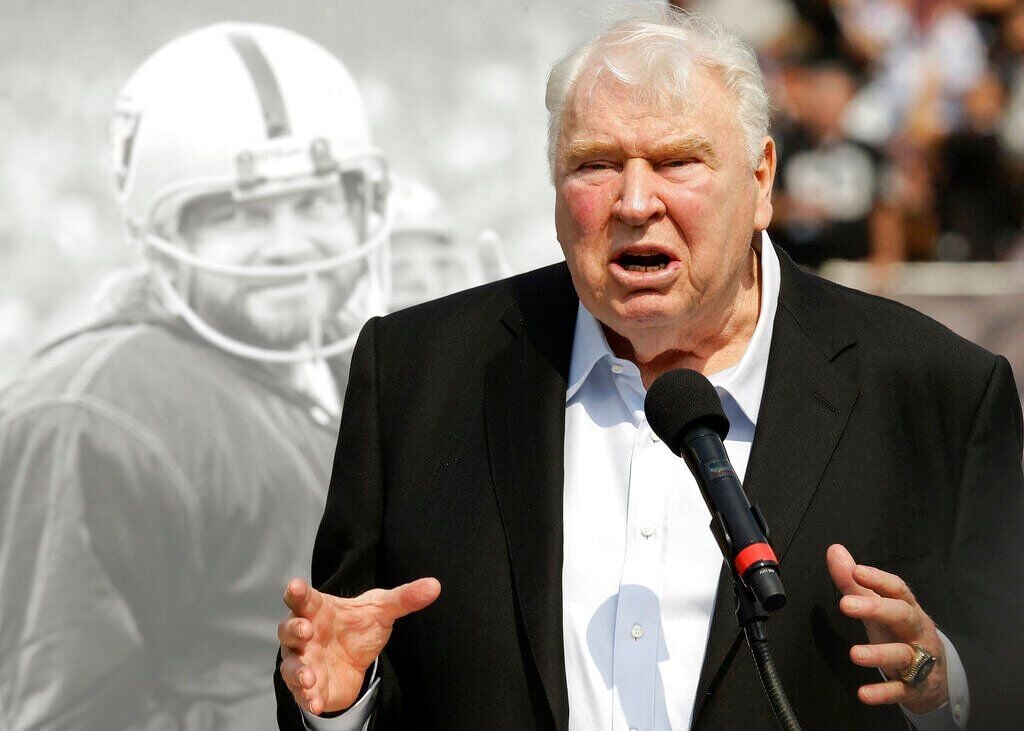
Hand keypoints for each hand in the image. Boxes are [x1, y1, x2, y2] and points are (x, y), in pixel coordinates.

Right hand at [278, 576, 440, 715]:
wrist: (356, 662)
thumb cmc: (358, 627)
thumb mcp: (383, 611)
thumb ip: (405, 598)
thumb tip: (435, 586)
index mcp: (318, 609)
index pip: (303, 597)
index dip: (297, 591)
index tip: (297, 585)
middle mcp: (305, 634)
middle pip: (289, 628)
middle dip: (294, 629)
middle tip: (306, 630)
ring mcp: (304, 660)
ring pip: (291, 664)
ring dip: (297, 670)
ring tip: (309, 677)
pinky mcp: (309, 686)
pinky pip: (302, 693)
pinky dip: (307, 697)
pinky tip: (315, 702)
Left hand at [827, 544, 946, 713]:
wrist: (936, 675)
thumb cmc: (900, 632)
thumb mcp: (879, 607)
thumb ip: (855, 582)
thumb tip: (834, 551)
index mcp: (907, 608)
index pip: (897, 589)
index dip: (878, 579)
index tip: (855, 571)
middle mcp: (915, 631)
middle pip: (902, 616)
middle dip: (877, 609)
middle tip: (846, 604)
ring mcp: (918, 660)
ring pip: (902, 655)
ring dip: (879, 654)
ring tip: (854, 654)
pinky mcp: (914, 688)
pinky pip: (900, 690)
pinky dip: (883, 692)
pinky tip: (863, 694)